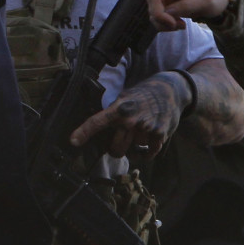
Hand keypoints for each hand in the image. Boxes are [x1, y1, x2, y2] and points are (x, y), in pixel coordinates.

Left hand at [69, 71, 189, 158]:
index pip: (98, 121)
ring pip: (132, 151)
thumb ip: (113, 112)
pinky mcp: (160, 135)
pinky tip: (146, 145)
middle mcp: (132, 119)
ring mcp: (146, 128)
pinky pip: (148, 154)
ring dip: (133, 148)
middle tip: (117, 145)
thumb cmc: (143, 95)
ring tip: (137, 136)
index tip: (73, 141)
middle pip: (115, 148)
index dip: (84, 131)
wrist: (171, 90)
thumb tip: (95, 127)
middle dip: (114, 150)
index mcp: (120, 108)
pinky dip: (146, 153)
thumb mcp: (125, 97)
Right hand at [129, 0, 228, 30]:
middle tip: (174, 25)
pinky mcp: (165, 6)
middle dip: (159, 15)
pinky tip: (177, 25)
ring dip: (163, 23)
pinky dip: (164, 26)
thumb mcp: (208, 2)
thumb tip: (168, 13)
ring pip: (153, 11)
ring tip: (180, 26)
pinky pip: (157, 18)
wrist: (215, 3)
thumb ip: (189, 6)